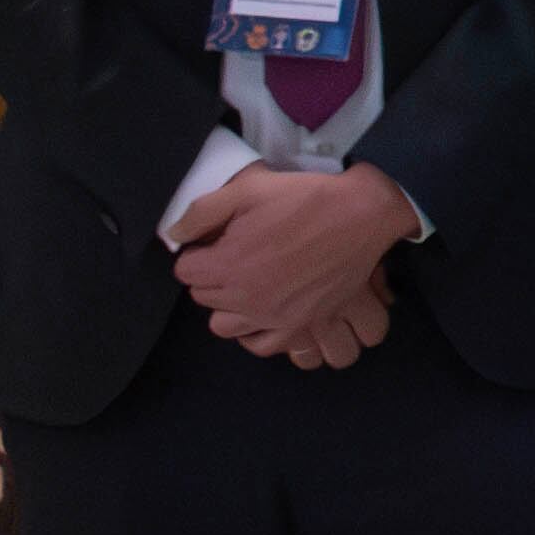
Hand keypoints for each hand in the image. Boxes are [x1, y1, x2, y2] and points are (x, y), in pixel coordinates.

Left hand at [167, 163, 413, 356]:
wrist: (362, 215)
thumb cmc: (305, 198)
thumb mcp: (250, 188)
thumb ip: (202, 211)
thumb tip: (173, 235)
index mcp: (226, 264)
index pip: (185, 270)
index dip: (200, 250)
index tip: (218, 238)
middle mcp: (242, 297)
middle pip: (202, 296)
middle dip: (212, 275)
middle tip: (237, 253)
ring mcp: (270, 317)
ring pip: (224, 326)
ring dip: (228, 306)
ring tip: (248, 284)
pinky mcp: (297, 327)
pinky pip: (260, 345)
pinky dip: (255, 333)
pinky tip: (265, 311)